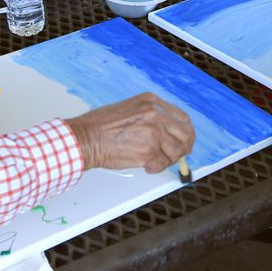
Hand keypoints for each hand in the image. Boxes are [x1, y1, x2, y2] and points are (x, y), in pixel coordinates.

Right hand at [65, 93, 193, 173]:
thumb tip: (168, 132)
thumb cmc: (100, 126)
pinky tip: (145, 166)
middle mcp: (155, 114)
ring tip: (154, 161)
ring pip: (176, 151)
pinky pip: (162, 164)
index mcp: (152, 102)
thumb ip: (150, 116)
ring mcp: (153, 133)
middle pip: (185, 135)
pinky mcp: (148, 151)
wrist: (85, 138)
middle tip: (176, 156)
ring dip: (167, 160)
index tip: (185, 140)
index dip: (186, 132)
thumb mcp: (130, 108)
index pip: (182, 118)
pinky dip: (155, 168)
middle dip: (183, 148)